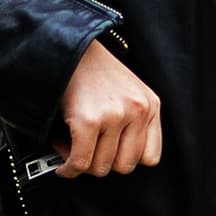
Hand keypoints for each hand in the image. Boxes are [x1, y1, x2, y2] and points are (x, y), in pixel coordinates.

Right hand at [53, 39, 161, 178]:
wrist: (66, 47)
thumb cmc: (93, 72)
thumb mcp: (128, 92)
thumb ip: (133, 123)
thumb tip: (115, 163)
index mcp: (151, 105)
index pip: (150, 158)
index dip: (125, 159)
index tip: (108, 155)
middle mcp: (138, 110)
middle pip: (124, 166)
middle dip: (102, 163)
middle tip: (86, 151)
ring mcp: (115, 116)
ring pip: (101, 167)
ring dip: (82, 163)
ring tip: (72, 146)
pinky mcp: (89, 120)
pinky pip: (80, 162)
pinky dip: (69, 169)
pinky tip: (64, 166)